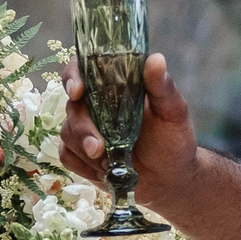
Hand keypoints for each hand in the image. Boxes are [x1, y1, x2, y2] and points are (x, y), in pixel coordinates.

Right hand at [59, 51, 200, 209]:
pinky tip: (103, 171)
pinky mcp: (81, 154)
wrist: (170, 180)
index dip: (73, 76)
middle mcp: (96, 104)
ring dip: (85, 151)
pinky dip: (83, 166)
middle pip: (72, 106)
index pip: (83, 68)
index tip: (77, 91)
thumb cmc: (174, 141)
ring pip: (67, 132)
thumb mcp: (173, 113)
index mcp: (115, 86)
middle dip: (82, 128)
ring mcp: (86, 129)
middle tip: (98, 148)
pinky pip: (67, 156)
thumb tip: (156, 59)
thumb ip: (162, 87)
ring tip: (110, 163)